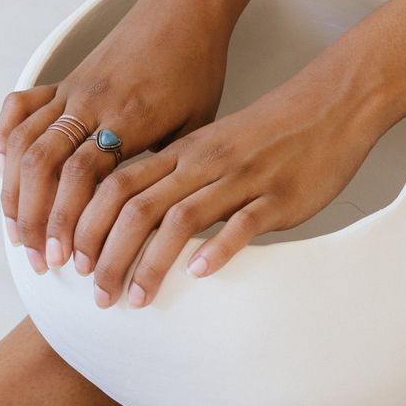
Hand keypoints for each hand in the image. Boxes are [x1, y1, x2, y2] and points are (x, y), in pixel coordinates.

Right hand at [0, 0, 234, 274]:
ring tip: (20, 234)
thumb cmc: (199, 73)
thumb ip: (170, 168)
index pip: (84, 177)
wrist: (186, 11)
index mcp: (129, 119)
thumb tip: (154, 224)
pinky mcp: (65, 79)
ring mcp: (73, 90)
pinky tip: (6, 173)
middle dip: (38, 220)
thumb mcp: (198, 127)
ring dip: (16, 193)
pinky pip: (20, 107)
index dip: (72, 222)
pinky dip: (5, 140)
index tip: (74, 262)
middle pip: (45, 165)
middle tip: (43, 261)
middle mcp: (92, 104)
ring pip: (25, 142)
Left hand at [73, 51, 390, 307]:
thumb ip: (181, 179)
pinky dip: (217, 247)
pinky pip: (241, 222)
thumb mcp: (215, 148)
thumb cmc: (273, 134)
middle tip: (96, 296)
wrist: (331, 105)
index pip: (116, 186)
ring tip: (135, 300)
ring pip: (179, 218)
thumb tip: (146, 219)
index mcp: (182, 152)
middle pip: (135, 207)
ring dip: (150, 263)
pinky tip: (200, 273)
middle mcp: (202, 164)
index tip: (74, 265)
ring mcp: (239, 179)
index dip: (86, 225)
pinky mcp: (277, 196)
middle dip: (107, 255)